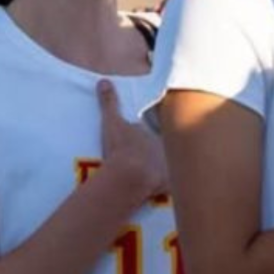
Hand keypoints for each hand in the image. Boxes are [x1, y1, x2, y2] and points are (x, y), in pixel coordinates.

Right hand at [95, 80, 166, 210]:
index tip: (145, 136)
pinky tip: (165, 192)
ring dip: (165, 168)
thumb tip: (104, 81)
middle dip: (162, 149)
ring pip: (169, 165)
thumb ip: (110, 102)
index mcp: (152, 133)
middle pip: (165, 147)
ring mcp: (166, 167)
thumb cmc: (122, 147)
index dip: (152, 132)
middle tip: (153, 155)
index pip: (156, 130)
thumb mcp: (112, 122)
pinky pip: (169, 187)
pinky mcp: (167, 185)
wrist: (132, 174)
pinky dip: (167, 189)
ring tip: (157, 174)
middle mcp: (164, 148)